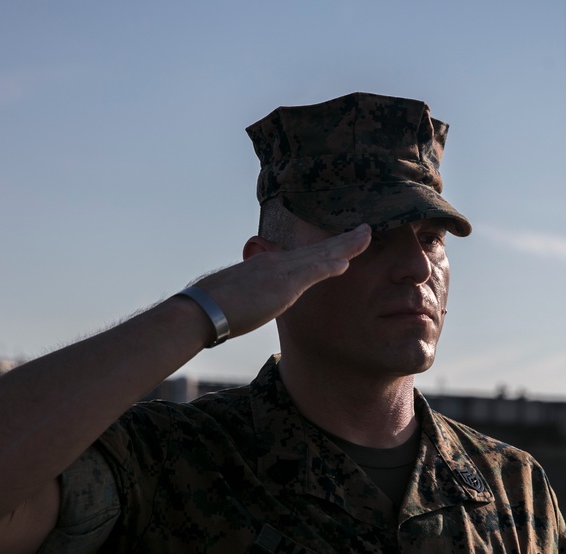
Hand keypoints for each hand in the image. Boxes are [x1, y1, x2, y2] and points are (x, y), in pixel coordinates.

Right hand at [191, 224, 370, 339]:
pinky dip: (330, 264)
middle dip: (342, 241)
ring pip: (319, 254)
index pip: (302, 257)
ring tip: (366, 236)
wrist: (199, 310)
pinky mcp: (281, 284)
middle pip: (316, 250)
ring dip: (345, 245)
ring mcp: (279, 271)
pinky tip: (347, 260)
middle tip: (364, 230)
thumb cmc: (212, 309)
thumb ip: (250, 296)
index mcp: (266, 266)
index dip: (324, 250)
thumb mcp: (237, 298)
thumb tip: (249, 302)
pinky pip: (312, 272)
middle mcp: (275, 263)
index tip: (340, 246)